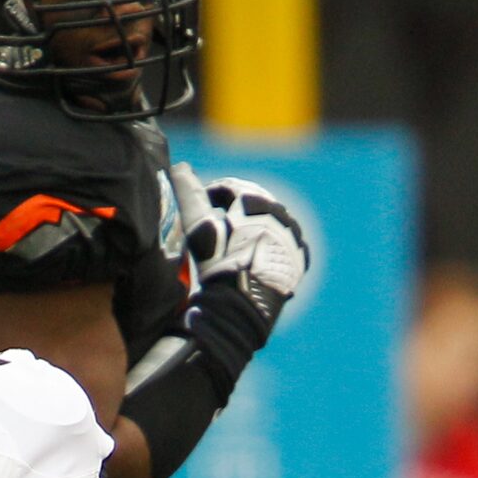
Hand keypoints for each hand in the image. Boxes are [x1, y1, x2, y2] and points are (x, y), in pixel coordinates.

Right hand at [172, 166, 310, 335]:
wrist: (242, 309)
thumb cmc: (218, 266)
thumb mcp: (199, 229)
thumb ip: (189, 195)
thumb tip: (179, 168)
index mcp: (256, 202)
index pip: (231, 187)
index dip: (213, 194)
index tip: (203, 205)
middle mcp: (280, 215)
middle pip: (253, 204)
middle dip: (235, 210)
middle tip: (217, 224)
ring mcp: (293, 237)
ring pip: (270, 222)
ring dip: (253, 227)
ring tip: (234, 242)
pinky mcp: (298, 259)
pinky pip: (283, 243)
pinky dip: (269, 245)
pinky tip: (254, 256)